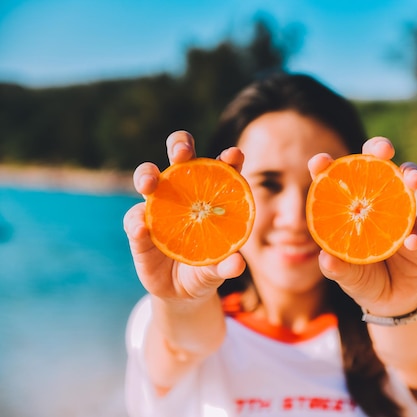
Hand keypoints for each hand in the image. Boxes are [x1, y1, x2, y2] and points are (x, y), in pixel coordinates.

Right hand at [123, 131, 246, 300]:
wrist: (182, 293)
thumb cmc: (207, 269)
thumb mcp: (220, 270)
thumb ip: (228, 266)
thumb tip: (237, 264)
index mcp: (210, 195)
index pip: (221, 169)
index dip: (228, 158)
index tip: (234, 155)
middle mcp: (182, 192)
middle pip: (179, 157)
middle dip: (180, 145)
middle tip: (182, 153)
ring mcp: (158, 207)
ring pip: (148, 177)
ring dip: (147, 175)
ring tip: (150, 183)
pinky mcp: (138, 228)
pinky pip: (134, 220)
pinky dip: (136, 222)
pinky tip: (141, 228)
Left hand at [308, 136, 416, 316]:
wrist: (390, 299)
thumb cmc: (361, 277)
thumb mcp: (346, 276)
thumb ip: (336, 268)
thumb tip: (325, 259)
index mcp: (348, 205)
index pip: (336, 178)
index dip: (327, 165)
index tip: (321, 162)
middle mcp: (375, 201)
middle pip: (378, 165)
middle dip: (380, 149)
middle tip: (384, 150)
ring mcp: (399, 213)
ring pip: (408, 184)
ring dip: (412, 176)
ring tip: (413, 181)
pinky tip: (411, 241)